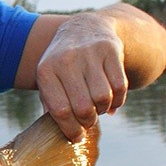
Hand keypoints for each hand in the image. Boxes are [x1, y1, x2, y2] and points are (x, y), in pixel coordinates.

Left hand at [35, 12, 127, 140]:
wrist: (84, 28)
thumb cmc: (63, 65)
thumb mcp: (49, 80)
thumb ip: (51, 105)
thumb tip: (60, 136)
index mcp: (46, 70)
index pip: (60, 111)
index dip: (71, 130)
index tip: (77, 137)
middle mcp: (66, 60)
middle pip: (83, 107)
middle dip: (88, 121)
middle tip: (88, 121)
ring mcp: (89, 53)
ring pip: (103, 98)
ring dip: (103, 110)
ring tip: (97, 108)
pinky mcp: (110, 49)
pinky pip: (120, 86)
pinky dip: (118, 101)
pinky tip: (111, 101)